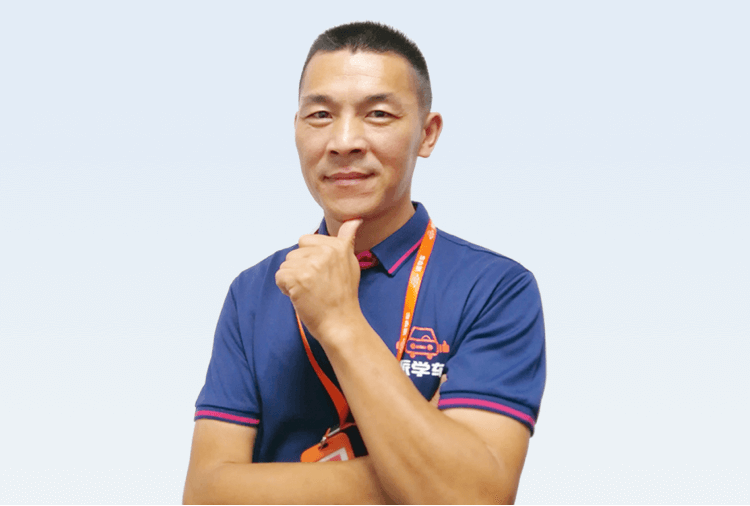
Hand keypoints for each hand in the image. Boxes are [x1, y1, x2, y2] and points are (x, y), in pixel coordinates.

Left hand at [276, 219, 363, 340]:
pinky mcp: (297, 278)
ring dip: (292, 279)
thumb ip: (347, 239)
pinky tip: (301, 296)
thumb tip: (354, 220)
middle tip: (316, 285)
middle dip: (299, 269)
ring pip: (286, 265)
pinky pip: (280, 277)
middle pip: (294, 253)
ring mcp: (310, 265)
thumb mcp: (351, 263)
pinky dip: (286, 288)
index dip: (309, 259)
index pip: (306, 241)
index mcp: (337, 246)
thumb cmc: (344, 296)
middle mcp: (324, 252)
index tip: (323, 274)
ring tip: (309, 291)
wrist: (341, 323)